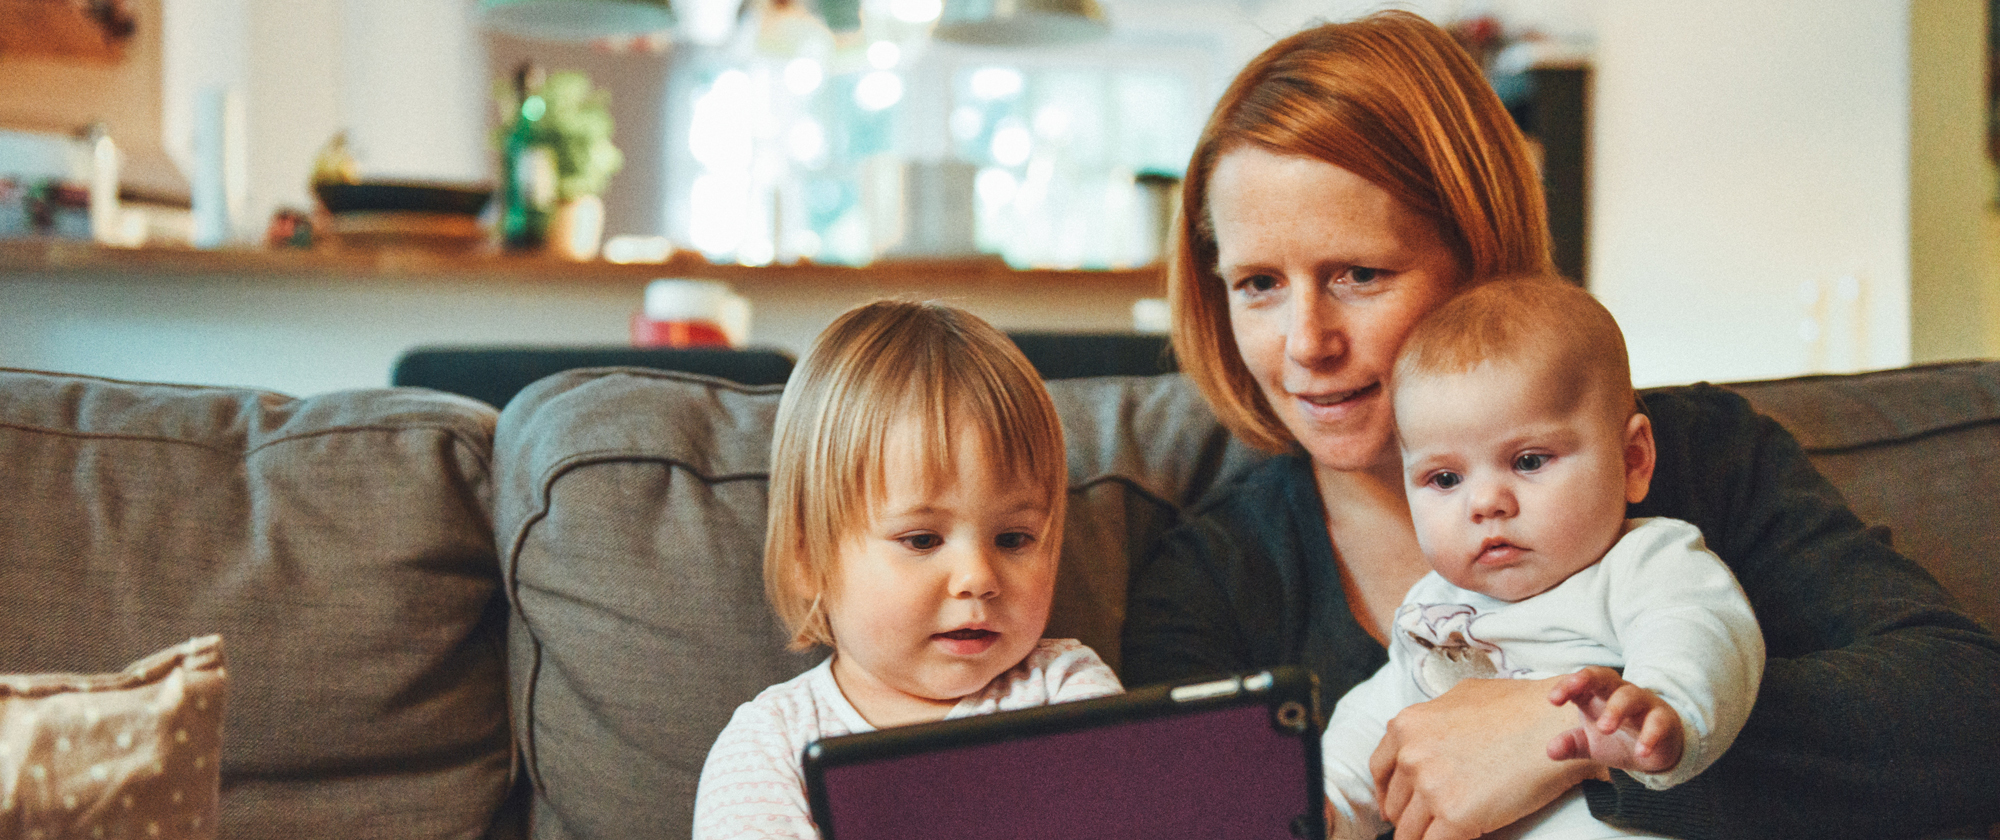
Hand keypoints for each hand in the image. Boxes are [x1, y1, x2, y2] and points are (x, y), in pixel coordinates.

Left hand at [1369, 676, 1602, 839]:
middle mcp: (1412, 755)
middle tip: (1428, 824)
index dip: (1388, 793)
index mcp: (1408, 726)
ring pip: (1409, 831)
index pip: (1380, 771)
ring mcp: (1430, 787)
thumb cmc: (1521, 707)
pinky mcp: (1455, 815)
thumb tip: (1425, 737)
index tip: (1396, 806)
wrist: (1558, 724)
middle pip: (1395, 804)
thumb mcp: (1463, 696)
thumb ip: (1435, 719)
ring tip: (1440, 834)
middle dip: (1410, 816)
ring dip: (1423, 836)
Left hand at [1546, 666, 1683, 773]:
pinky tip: (1641, 752)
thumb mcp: (1591, 744)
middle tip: (1574, 693)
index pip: (1581, 682)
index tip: (1553, 699)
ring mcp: (1643, 703)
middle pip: (1604, 676)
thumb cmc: (1619, 738)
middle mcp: (1619, 693)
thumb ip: (1572, 744)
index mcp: (1597, 694)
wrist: (1658, 750)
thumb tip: (1550, 751)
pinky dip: (1650, 736)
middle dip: (1587, 679)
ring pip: (1630, 696)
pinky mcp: (1664, 719)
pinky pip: (1658, 722)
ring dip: (1616, 709)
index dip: (1567, 686)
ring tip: (1605, 728)